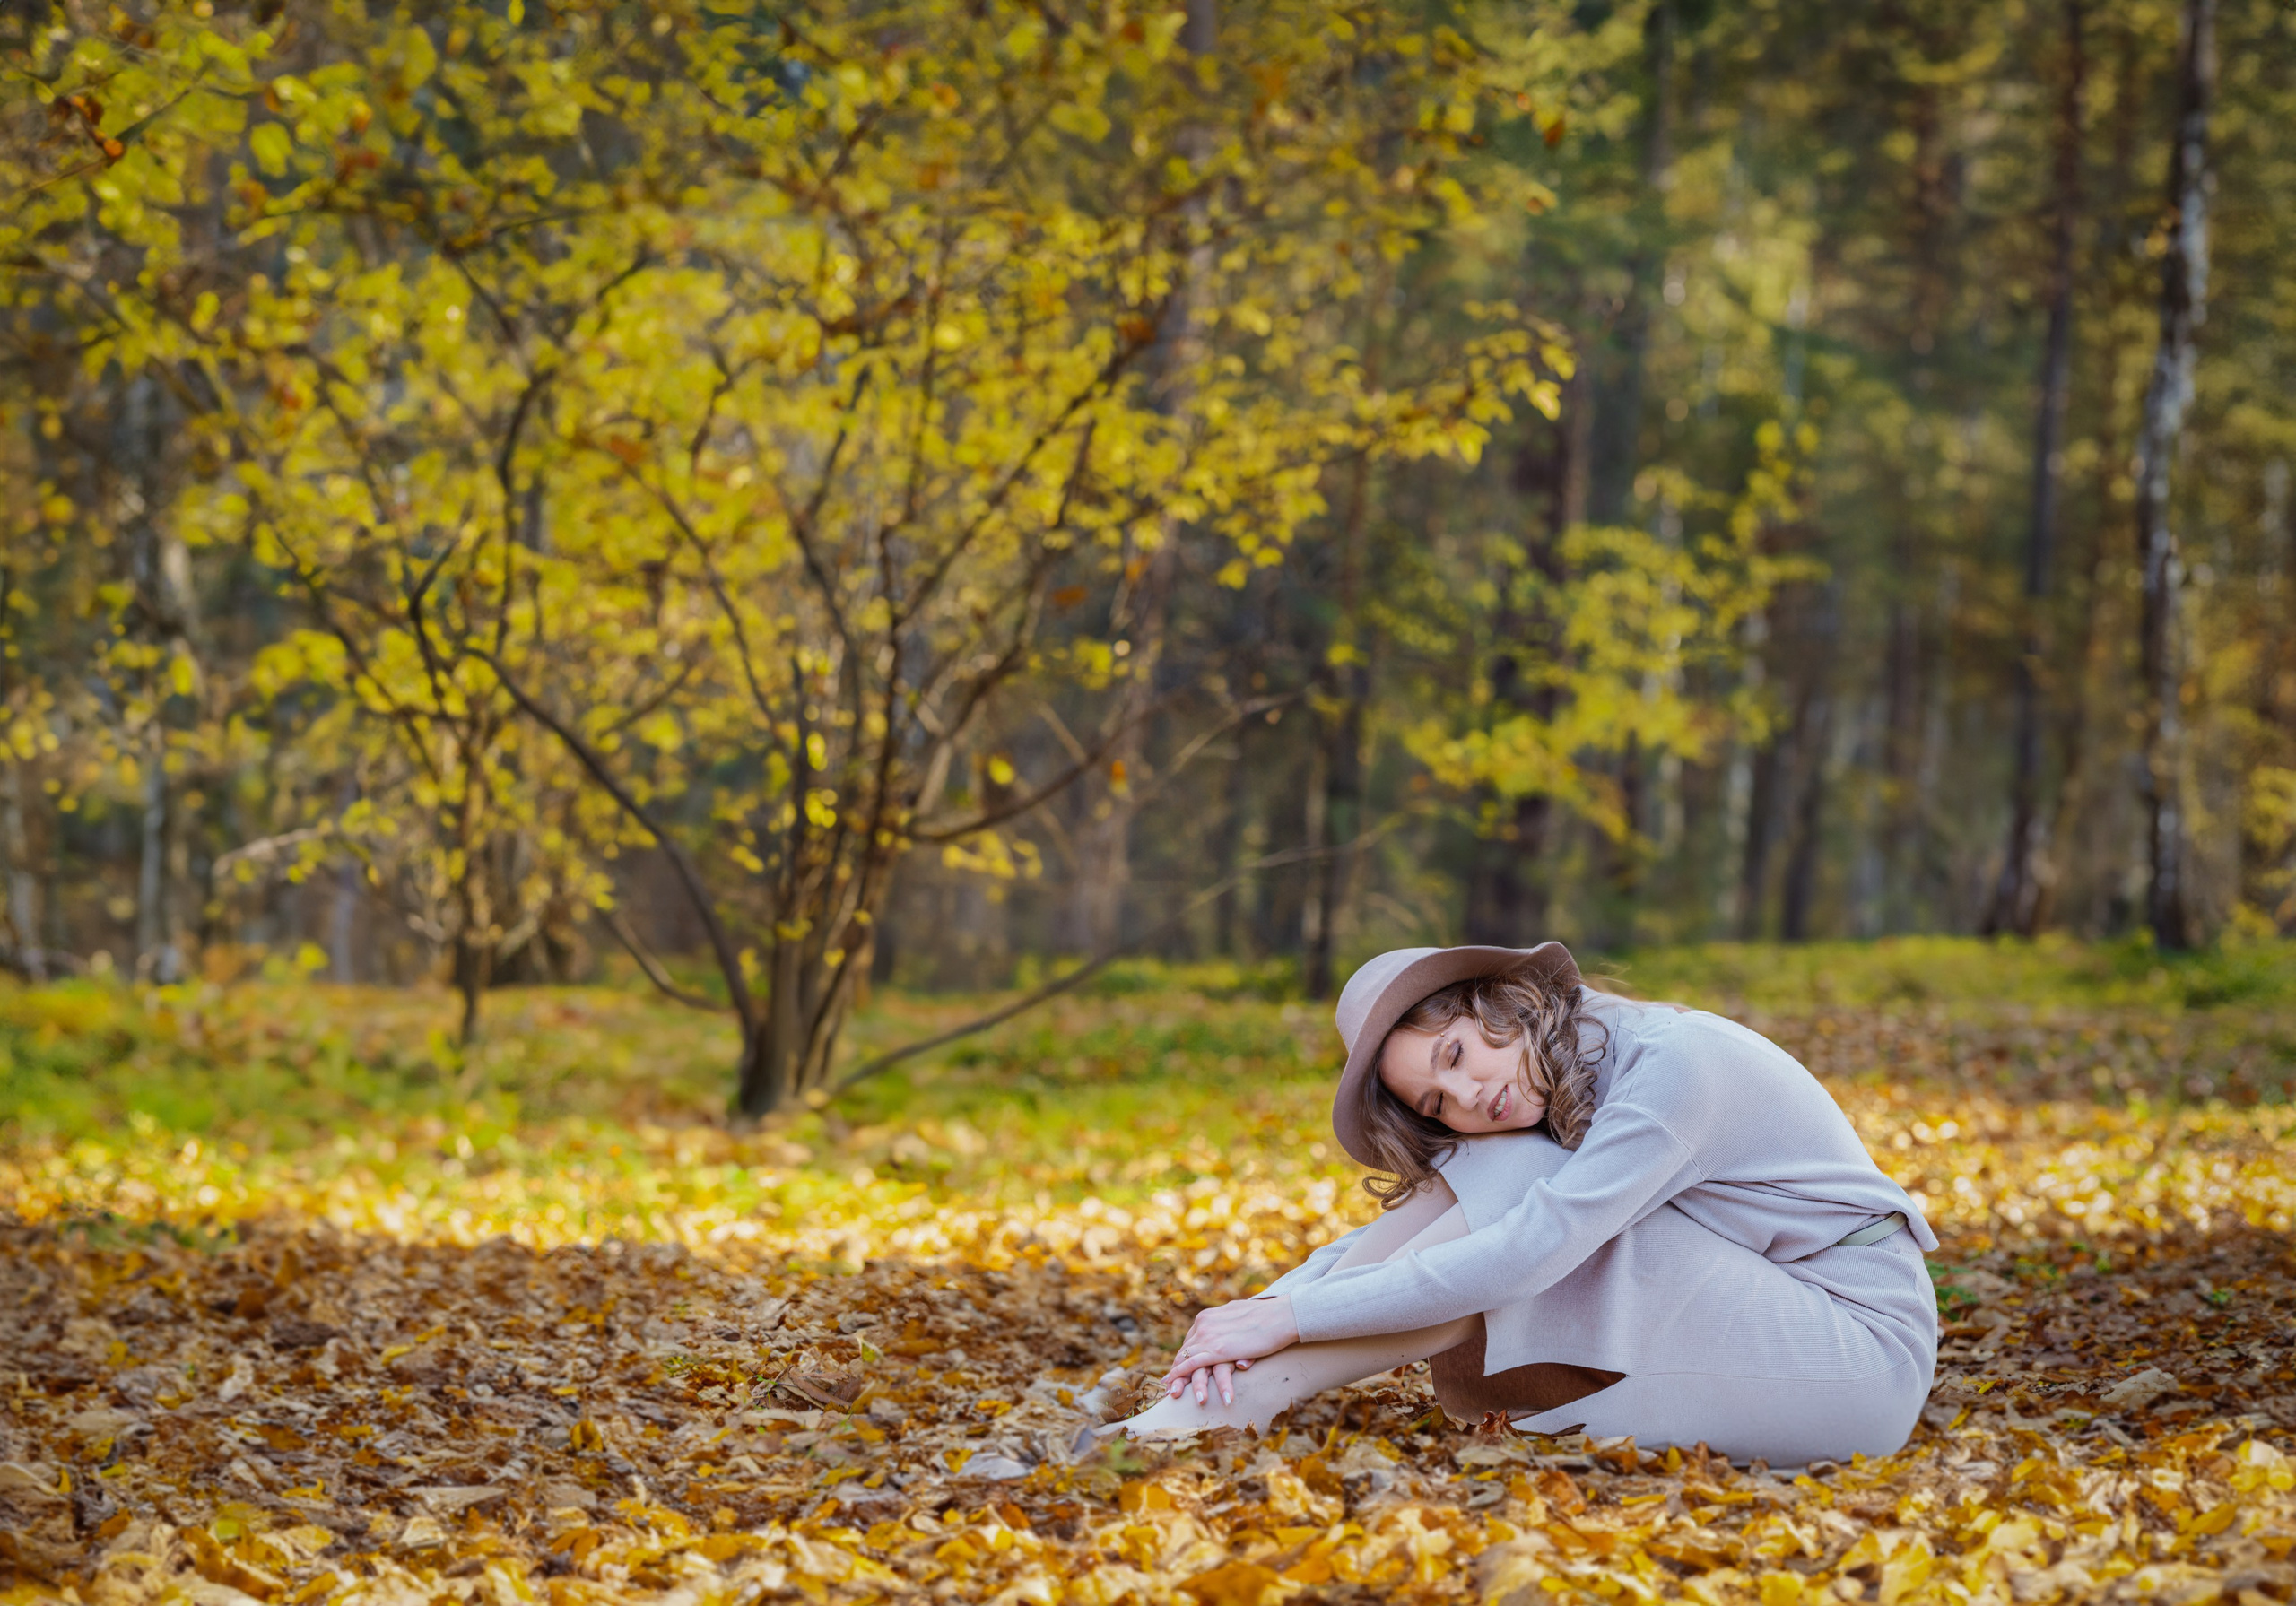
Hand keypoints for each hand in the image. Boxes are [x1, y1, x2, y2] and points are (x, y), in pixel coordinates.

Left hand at [1159, 1294, 1298, 1406]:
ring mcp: (1209, 1336)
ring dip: (1180, 1381)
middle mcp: (1203, 1325)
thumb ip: (1228, 1325)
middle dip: (1177, 1371)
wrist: (1282, 1315)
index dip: (1185, 1357)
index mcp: (1208, 1317)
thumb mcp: (1240, 1317)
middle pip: (1185, 1352)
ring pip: (1187, 1361)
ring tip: (1175, 1396)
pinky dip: (1182, 1377)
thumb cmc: (1268, 1317)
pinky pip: (1193, 1365)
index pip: (1191, 1341)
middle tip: (1170, 1388)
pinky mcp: (1217, 1349)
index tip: (1179, 1371)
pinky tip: (1177, 1390)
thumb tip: (1228, 1330)